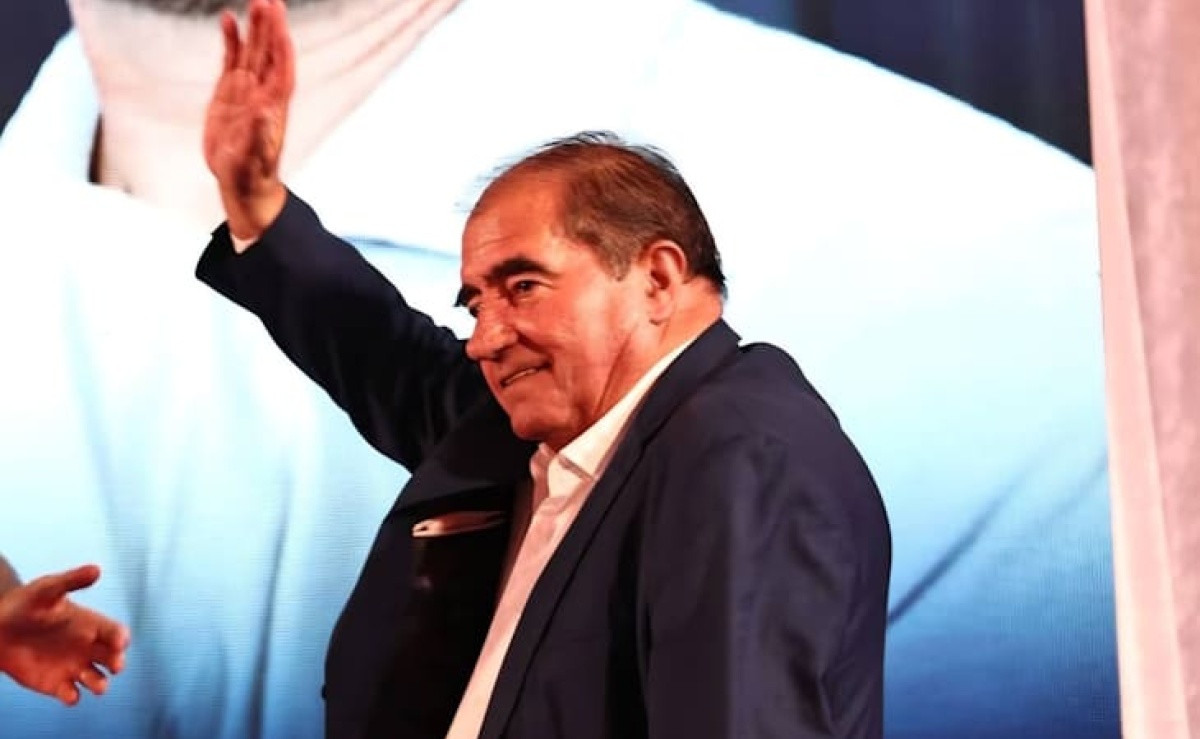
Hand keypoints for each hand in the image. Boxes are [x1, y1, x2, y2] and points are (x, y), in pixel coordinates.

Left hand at [0, 565, 130, 705]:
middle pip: (114, 659)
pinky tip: (67, 692)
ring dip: (101, 684)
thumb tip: (97, 569)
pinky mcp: (55, 684)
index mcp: (91, 625)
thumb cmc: (24, 603)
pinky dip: (73, 697)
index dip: (122, 639)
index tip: (119, 642)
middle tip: (115, 665)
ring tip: (95, 684)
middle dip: (118, 663)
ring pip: (98, 680)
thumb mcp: (46, 589)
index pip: (117, 633)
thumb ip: (71, 581)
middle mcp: (87, 647)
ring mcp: (73, 667)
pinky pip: (72, 695)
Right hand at [203, 0, 294, 240]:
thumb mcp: (253, 156)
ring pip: (252, 51)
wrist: (241, 182)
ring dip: (255, 27)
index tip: (278, 19)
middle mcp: (262, 92)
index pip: (280, 66)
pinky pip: (231, 59)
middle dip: (270, 26)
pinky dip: (231, 40)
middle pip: (268, 52)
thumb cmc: (251, 173)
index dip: (280, 43)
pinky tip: (228, 20)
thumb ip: (258, 133)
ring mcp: (246, 90)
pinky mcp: (229, 92)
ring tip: (256, 0)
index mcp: (272, 105)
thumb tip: (264, 108)